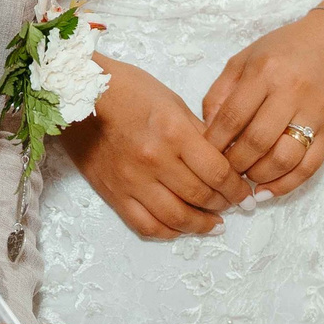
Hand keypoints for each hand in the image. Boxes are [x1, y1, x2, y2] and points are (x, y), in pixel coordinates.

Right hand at [60, 58, 250, 238]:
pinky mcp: (114, 194)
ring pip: (176, 217)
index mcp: (174, 132)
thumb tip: (225, 160)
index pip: (218, 172)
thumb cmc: (128, 91)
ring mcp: (132, 180)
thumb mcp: (173, 102)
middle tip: (233, 206)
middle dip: (224, 205)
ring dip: (201, 225)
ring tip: (214, 224)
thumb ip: (198, 133)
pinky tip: (182, 229)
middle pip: (201, 196)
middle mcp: (155, 160)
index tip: (245, 193)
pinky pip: (146, 225)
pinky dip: (169, 232)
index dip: (237, 188)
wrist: (78, 97)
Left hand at [200, 9, 323, 193]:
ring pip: (283, 159)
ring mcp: (315, 113)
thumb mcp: (245, 58)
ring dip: (258, 176)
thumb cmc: (285, 49)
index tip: (204, 156)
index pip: (232, 117)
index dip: (215, 143)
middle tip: (223, 171)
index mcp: (265, 72)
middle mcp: (292, 92)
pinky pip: (309, 167)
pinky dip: (285, 185)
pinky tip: (267, 190)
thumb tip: (206, 130)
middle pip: (256, 142)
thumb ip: (221, 91)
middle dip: (234, 164)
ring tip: (245, 178)